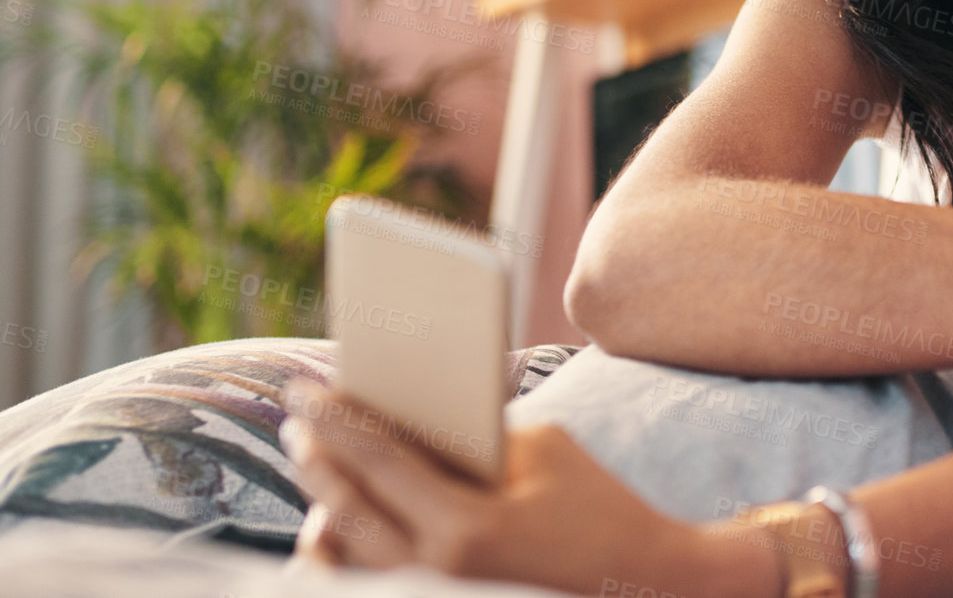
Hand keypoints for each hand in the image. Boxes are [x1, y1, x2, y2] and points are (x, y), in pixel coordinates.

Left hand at [279, 380, 775, 594]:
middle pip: (346, 511)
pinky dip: (348, 551)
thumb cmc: (599, 507)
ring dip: (324, 507)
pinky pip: (371, 582)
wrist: (643, 583)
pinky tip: (342, 521)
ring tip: (317, 469)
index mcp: (466, 528)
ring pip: (346, 559)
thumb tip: (413, 420)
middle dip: (316, 460)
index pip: (378, 460)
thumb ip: (475, 436)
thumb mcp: (544, 451)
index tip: (303, 388)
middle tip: (296, 421)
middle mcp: (439, 576)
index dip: (336, 419)